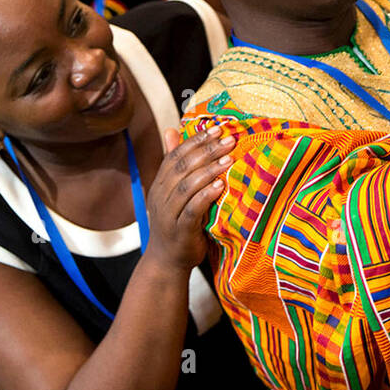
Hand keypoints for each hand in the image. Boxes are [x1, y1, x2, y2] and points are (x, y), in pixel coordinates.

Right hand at [143, 126, 232, 271]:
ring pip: (186, 186)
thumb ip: (175, 164)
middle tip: (228, 140)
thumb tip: (170, 130)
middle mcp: (160, 196)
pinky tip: (220, 186)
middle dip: (206, 151)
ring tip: (229, 159)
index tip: (217, 128)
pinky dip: (205, 196)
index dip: (195, 140)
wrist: (167, 261)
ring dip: (209, 170)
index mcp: (160, 184)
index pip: (175, 155)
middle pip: (181, 167)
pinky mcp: (179, 231)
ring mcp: (168, 214)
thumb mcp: (174, 192)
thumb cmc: (176, 222)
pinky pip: (191, 210)